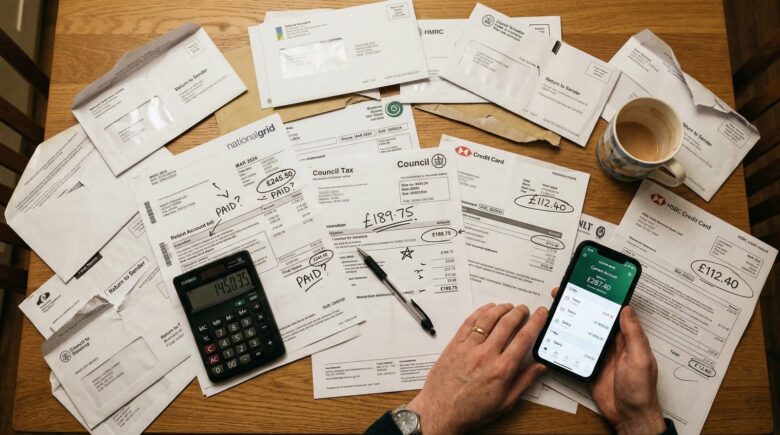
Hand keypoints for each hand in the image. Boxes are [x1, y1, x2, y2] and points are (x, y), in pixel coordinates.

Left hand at [407, 303, 548, 434]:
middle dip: (519, 312)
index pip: (524, 338)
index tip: (540, 314)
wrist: (442, 411)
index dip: (535, 322)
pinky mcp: (455, 344)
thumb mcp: (505, 403)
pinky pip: (469, 322)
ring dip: (501, 309)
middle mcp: (486, 355)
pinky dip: (480, 312)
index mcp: (502, 370)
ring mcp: (469, 348)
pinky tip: (488, 309)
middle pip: (507, 324)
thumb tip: (540, 367)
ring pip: (488, 319)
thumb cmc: (471, 410)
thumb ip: (524, 382)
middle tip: (525, 309)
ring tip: (509, 306)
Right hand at [550, 287, 664, 434]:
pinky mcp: (588, 365)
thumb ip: (633, 334)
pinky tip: (557, 332)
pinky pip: (575, 349)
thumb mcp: (640, 358)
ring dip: (572, 320)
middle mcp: (613, 343)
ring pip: (583, 331)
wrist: (629, 417)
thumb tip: (627, 309)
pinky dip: (566, 340)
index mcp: (628, 338)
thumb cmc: (641, 391)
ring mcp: (599, 354)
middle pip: (595, 318)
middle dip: (582, 304)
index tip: (592, 283)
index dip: (604, 297)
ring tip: (558, 307)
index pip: (615, 311)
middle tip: (566, 291)